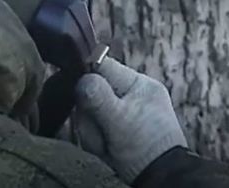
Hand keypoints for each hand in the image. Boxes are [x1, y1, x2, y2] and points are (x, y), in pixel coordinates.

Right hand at [74, 57, 187, 183]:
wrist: (160, 181)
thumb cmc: (146, 150)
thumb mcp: (119, 119)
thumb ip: (97, 96)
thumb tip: (81, 78)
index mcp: (139, 84)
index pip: (101, 65)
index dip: (87, 78)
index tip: (82, 96)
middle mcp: (132, 95)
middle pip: (91, 91)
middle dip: (90, 114)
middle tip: (102, 131)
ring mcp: (124, 113)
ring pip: (90, 111)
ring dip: (92, 130)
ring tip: (106, 144)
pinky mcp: (117, 130)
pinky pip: (94, 127)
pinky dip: (96, 139)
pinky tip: (106, 148)